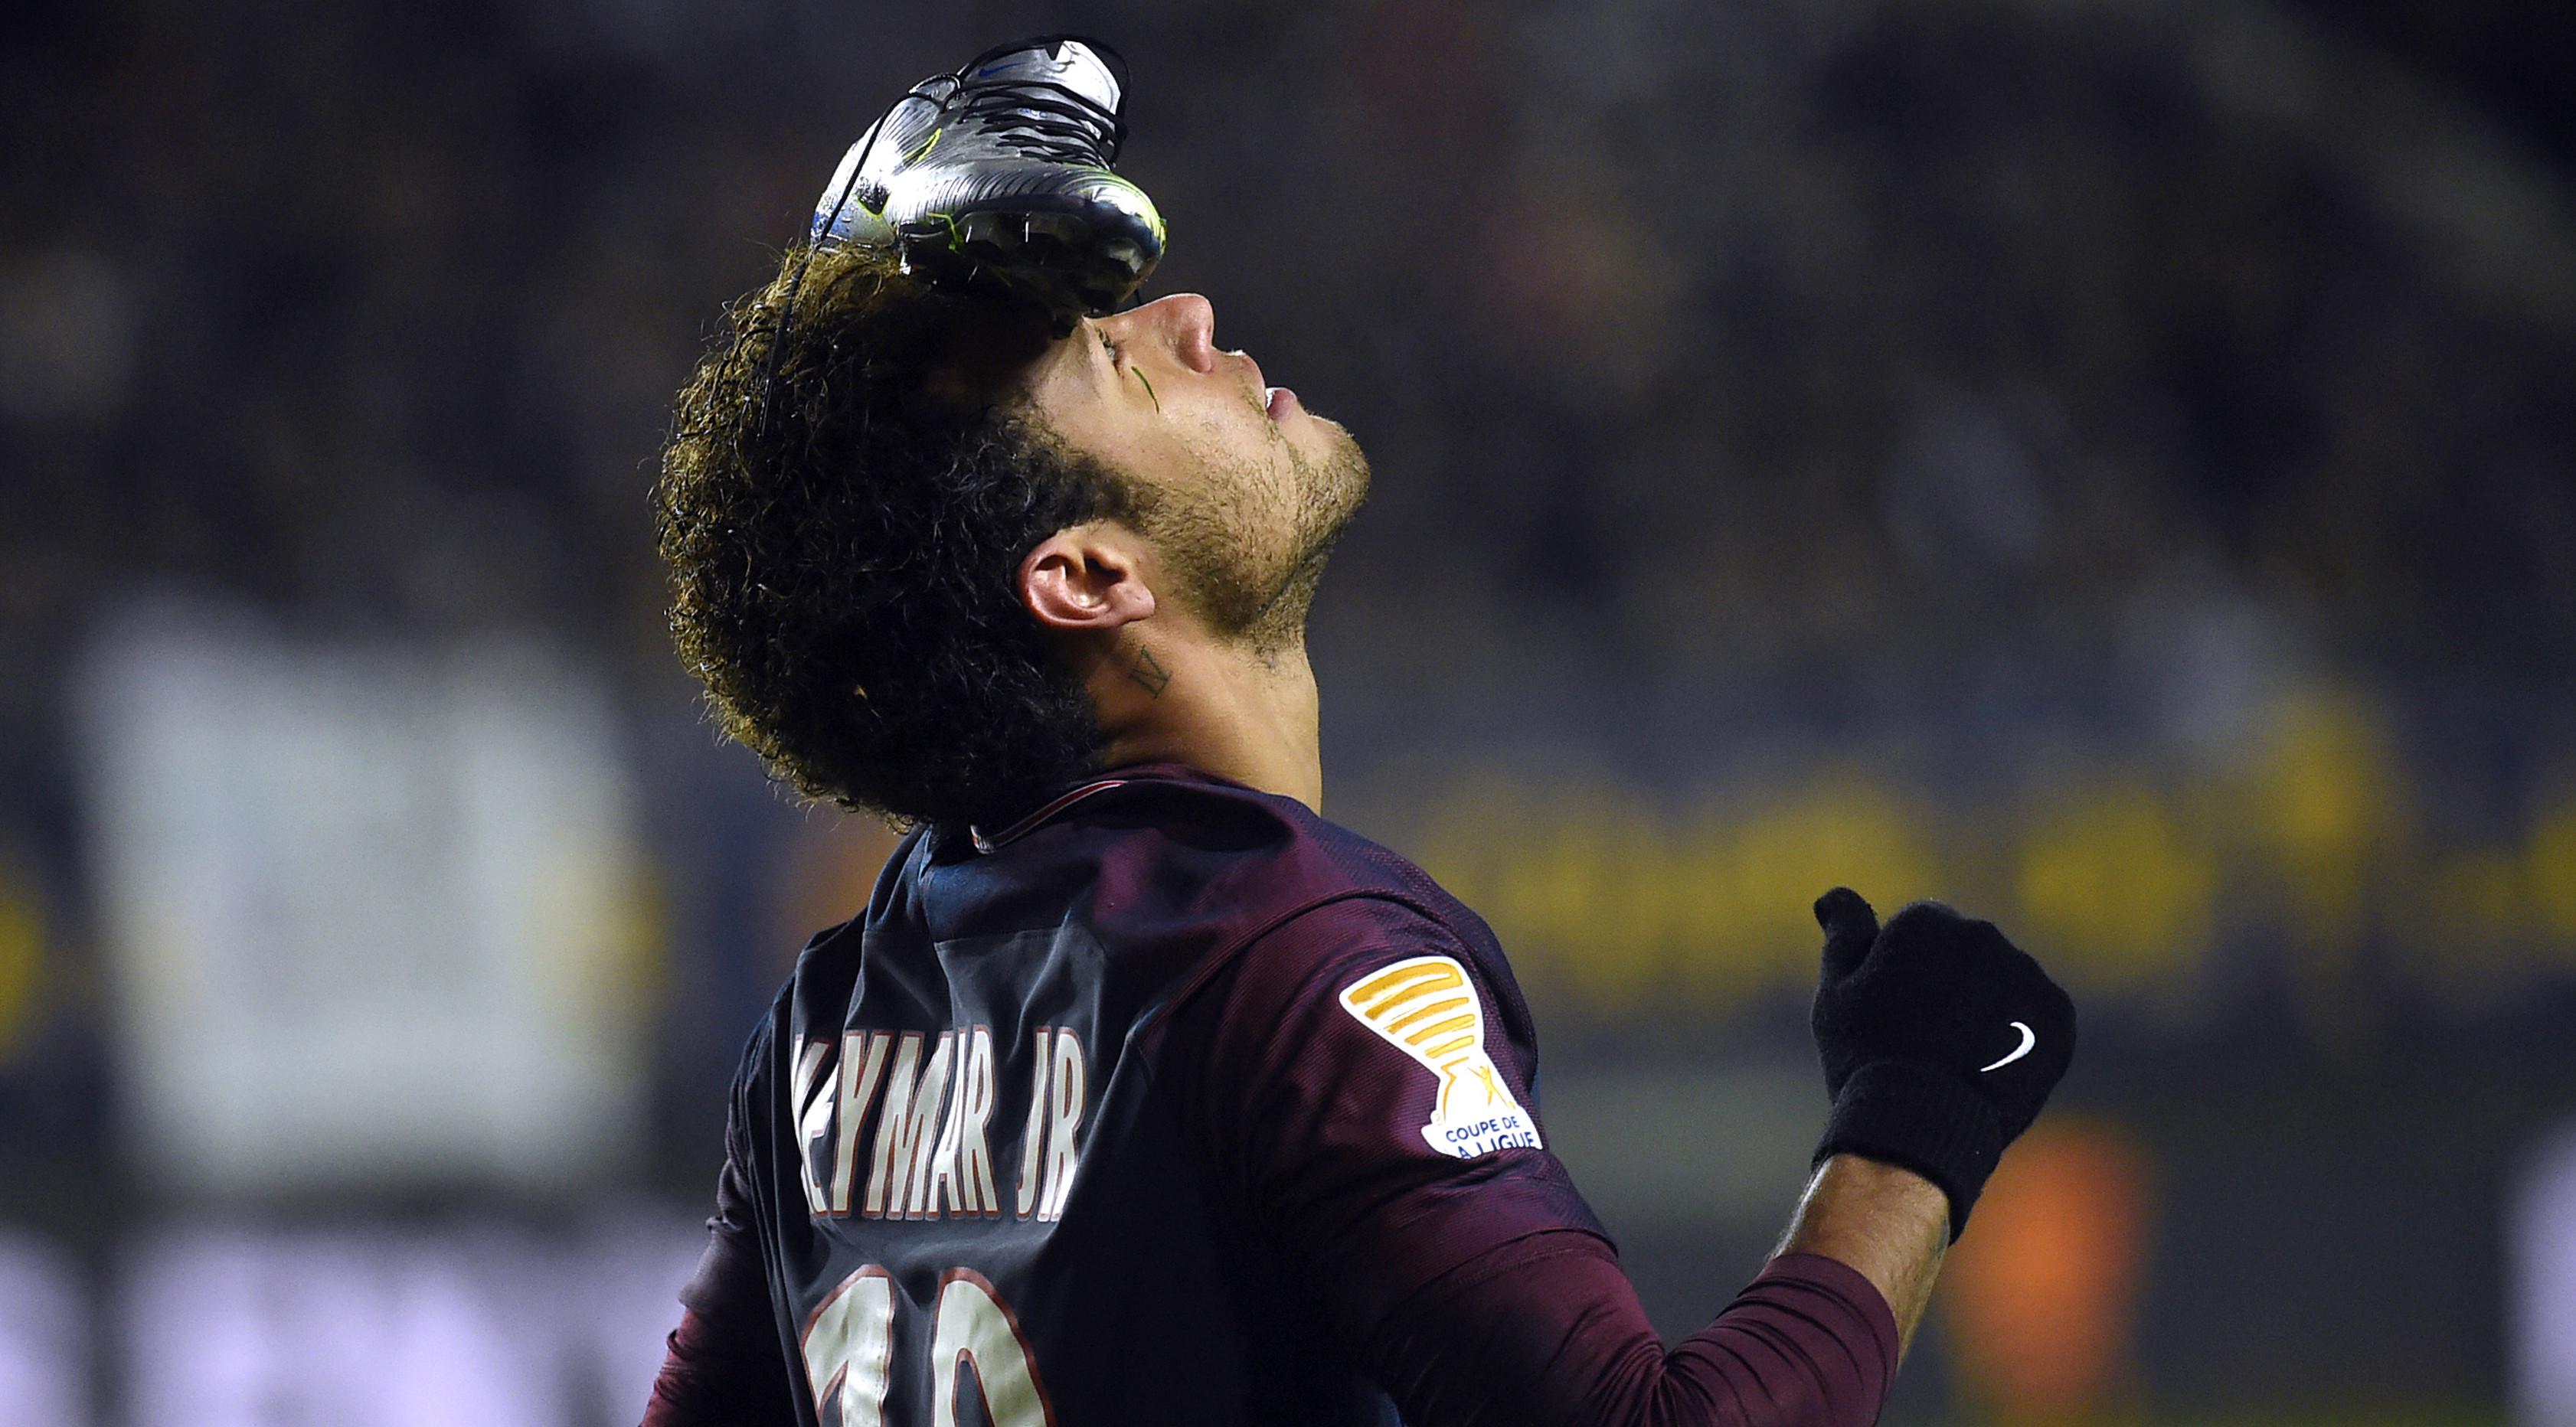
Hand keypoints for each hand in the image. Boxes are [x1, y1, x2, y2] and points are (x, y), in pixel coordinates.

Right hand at [1807, 889, 2075, 1237]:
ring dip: (1987, 1008)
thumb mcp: (1837, 991)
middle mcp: (1984, 936)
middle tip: (1926, 1038)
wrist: (1918, 1125)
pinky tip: (1991, 1066)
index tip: (1895, 1013)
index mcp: (1928, 920)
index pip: (1922, 933)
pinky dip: (2021, 1036)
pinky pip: (2038, 1016)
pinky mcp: (2058, 1016)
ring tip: (1960, 1058)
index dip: (1905, 974)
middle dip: (1951, 985)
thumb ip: (1844, 933)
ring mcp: (2025, 974)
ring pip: (2004, 983)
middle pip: (1967, 954)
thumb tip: (1836, 895)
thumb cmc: (1867, 1056)